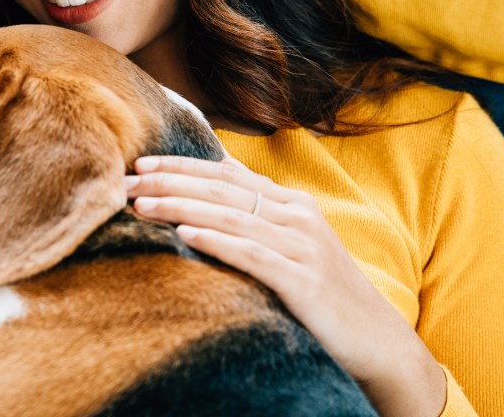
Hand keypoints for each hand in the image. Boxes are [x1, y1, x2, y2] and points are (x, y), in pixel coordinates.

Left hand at [125, 155, 445, 416]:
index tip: (140, 164)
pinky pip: (252, 255)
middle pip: (222, 190)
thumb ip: (259, 203)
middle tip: (126, 182)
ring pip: (231, 217)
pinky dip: (217, 241)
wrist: (376, 340)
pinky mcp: (304, 281)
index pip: (226, 174)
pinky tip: (185, 235)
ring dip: (181, 208)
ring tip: (141, 205)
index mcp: (292, 202)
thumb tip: (224, 165)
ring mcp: (302, 247)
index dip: (181, 166)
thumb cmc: (324, 290)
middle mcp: (298, 217)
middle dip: (170, 183)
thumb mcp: (293, 238)